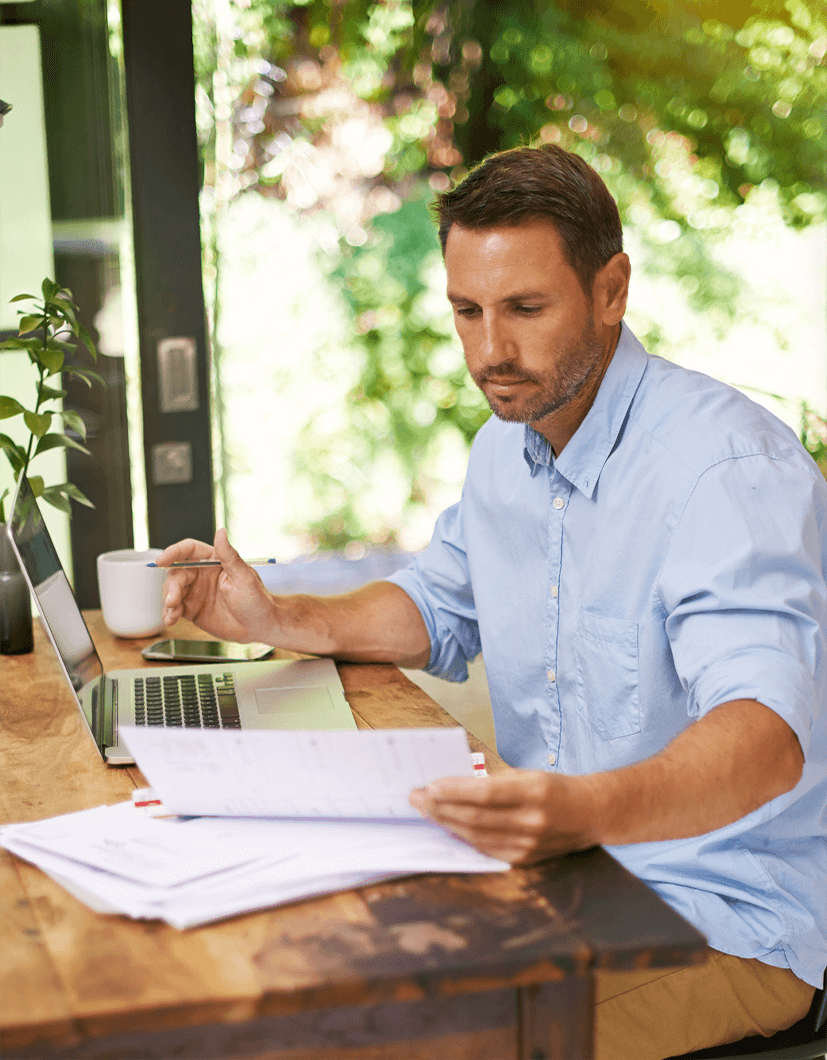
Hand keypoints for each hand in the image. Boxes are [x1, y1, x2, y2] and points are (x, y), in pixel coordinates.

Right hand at [156, 529, 276, 643]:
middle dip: (171, 586)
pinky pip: (174, 608)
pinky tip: (170, 619)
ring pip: (172, 590)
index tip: (161, 560)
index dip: (173, 553)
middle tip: (172, 600)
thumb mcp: (244, 578)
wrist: (259, 628)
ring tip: (172, 613)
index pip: (189, 550)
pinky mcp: (192, 609)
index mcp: (214, 561)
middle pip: (176, 572)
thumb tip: (221, 531)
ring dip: (167, 600)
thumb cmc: (257, 600)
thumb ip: (229, 556)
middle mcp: (202, 574)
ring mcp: (196, 592)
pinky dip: (168, 613)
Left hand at [409, 770, 599, 864]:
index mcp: (535, 792)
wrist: (590, 814)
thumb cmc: (555, 788)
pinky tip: (448, 827)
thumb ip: (494, 780)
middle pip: (476, 817)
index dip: (455, 791)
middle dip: (441, 807)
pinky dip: (463, 837)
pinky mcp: (524, 860)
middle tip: (416, 798)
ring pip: (476, 836)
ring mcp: (528, 845)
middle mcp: (532, 821)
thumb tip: (454, 784)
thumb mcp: (528, 774)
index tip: (430, 785)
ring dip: (446, 823)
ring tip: (426, 811)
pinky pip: (485, 849)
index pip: (486, 793)